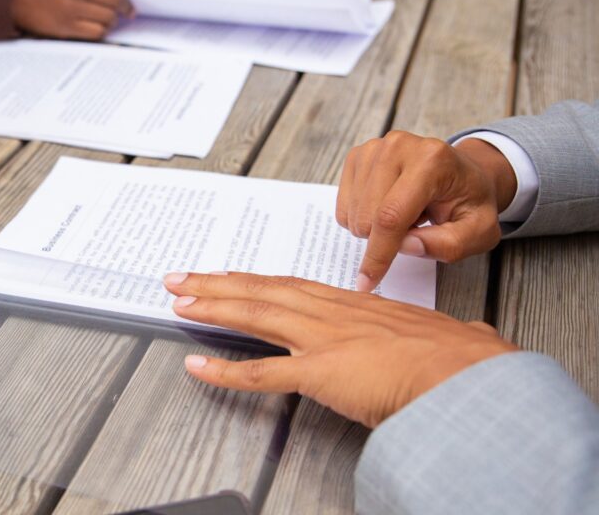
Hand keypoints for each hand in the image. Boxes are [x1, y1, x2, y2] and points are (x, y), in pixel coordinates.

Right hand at [12, 0, 145, 39]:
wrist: (16, 0)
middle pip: (117, 0)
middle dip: (127, 7)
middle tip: (130, 11)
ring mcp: (71, 7)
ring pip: (109, 17)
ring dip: (114, 20)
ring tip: (110, 18)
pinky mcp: (66, 26)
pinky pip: (98, 32)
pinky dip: (103, 31)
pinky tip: (99, 27)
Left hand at [164, 271, 516, 427]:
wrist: (470, 374)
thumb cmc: (460, 360)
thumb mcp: (443, 337)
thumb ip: (436, 338)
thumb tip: (467, 339)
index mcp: (354, 305)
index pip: (292, 287)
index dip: (255, 282)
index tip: (229, 276)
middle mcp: (331, 313)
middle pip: (263, 291)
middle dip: (217, 284)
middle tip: (182, 278)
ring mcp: (322, 339)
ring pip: (254, 315)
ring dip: (212, 308)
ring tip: (179, 302)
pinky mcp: (319, 372)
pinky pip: (260, 372)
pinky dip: (224, 370)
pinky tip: (197, 366)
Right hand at [337, 130, 516, 291]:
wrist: (463, 173)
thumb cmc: (470, 202)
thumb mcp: (478, 232)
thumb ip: (448, 245)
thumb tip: (404, 247)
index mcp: (432, 161)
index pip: (392, 216)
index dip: (378, 254)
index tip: (367, 282)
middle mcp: (398, 146)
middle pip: (367, 217)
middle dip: (384, 239)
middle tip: (416, 228)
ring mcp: (374, 148)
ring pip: (352, 213)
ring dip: (374, 228)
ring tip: (405, 215)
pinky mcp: (358, 155)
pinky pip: (343, 205)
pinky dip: (362, 217)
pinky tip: (387, 207)